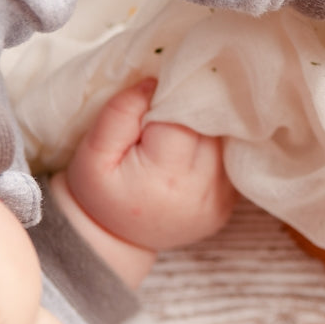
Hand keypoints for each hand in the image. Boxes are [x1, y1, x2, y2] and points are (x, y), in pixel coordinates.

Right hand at [63, 78, 236, 255]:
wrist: (114, 240)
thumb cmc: (100, 193)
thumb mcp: (93, 153)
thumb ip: (120, 114)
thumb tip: (155, 83)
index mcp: (168, 174)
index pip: (186, 118)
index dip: (175, 98)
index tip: (161, 91)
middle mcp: (203, 189)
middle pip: (211, 129)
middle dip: (194, 111)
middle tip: (174, 102)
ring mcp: (221, 200)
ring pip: (226, 143)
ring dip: (208, 127)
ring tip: (184, 123)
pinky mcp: (229, 204)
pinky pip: (231, 162)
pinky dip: (216, 148)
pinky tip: (196, 145)